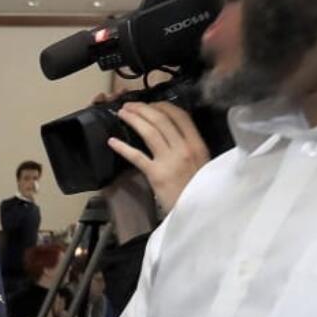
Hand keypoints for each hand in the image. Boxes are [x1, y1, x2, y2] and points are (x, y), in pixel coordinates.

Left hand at [109, 101, 209, 215]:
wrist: (198, 211)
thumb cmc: (198, 188)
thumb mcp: (203, 163)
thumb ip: (191, 146)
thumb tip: (174, 133)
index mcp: (197, 144)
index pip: (180, 116)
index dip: (163, 106)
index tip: (151, 104)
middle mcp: (184, 148)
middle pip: (161, 120)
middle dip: (143, 109)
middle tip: (130, 105)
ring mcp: (170, 161)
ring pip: (149, 132)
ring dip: (134, 120)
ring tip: (122, 114)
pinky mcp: (156, 175)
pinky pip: (137, 157)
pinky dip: (123, 147)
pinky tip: (112, 142)